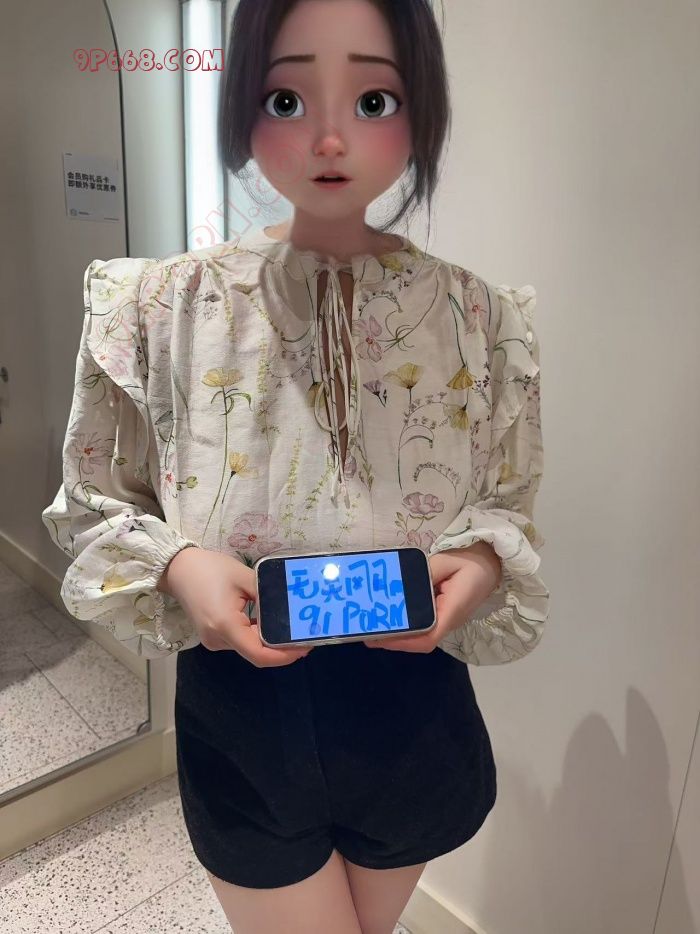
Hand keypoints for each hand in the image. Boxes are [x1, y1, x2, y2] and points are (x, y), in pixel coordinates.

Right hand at [158, 547, 311, 667]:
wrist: (177, 569)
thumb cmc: (209, 569)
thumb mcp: (245, 577)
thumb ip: (268, 594)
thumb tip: (289, 609)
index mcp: (225, 626)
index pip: (260, 654)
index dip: (285, 655)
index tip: (305, 646)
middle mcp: (218, 640)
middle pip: (256, 653)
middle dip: (282, 649)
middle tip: (305, 635)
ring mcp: (213, 641)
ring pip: (249, 648)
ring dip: (270, 642)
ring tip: (292, 628)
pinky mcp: (213, 636)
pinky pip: (240, 641)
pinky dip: (257, 636)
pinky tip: (272, 625)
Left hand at [362, 546, 500, 652]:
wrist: (493, 561)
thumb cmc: (473, 559)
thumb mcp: (448, 560)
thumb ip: (426, 572)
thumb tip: (404, 583)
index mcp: (452, 610)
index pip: (427, 638)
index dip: (402, 642)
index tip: (379, 637)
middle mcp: (449, 621)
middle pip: (420, 641)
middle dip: (393, 641)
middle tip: (366, 631)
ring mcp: (447, 619)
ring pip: (421, 636)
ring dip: (398, 634)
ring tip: (373, 625)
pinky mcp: (443, 614)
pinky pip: (423, 625)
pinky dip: (406, 625)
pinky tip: (390, 616)